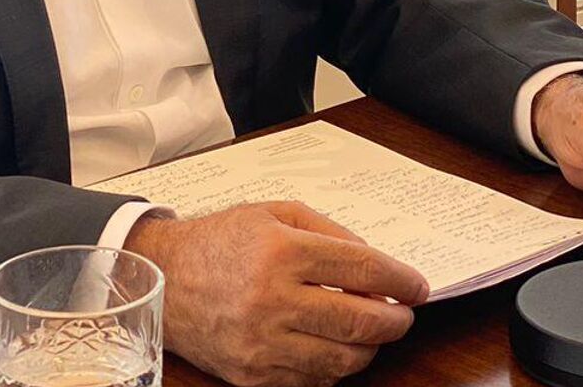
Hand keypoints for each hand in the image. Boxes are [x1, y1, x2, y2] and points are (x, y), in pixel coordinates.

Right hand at [125, 199, 428, 386]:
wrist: (165, 279)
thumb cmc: (221, 241)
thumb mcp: (274, 213)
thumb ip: (329, 233)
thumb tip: (376, 265)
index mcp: (280, 251)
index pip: (362, 269)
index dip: (400, 280)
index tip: (417, 287)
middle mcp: (272, 299)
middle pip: (360, 320)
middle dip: (394, 320)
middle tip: (403, 314)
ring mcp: (262, 343)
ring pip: (343, 359)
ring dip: (368, 347)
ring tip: (370, 331)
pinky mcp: (253, 375)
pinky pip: (314, 382)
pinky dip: (334, 368)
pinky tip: (334, 347)